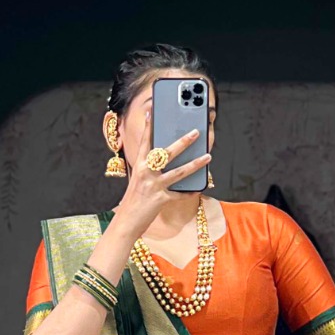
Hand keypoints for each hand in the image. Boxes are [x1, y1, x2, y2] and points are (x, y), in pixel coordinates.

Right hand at [115, 109, 211, 235]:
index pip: (145, 142)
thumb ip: (149, 170)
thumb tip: (164, 160)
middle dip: (183, 142)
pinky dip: (190, 192)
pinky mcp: (161, 199)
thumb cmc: (133, 201)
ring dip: (195, 163)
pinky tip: (199, 188)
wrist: (126, 222)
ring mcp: (154, 186)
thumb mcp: (138, 181)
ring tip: (208, 156)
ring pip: (179, 172)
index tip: (152, 112)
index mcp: (139, 166)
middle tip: (195, 132)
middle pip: (166, 153)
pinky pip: (180, 194)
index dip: (149, 126)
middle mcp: (145, 173)